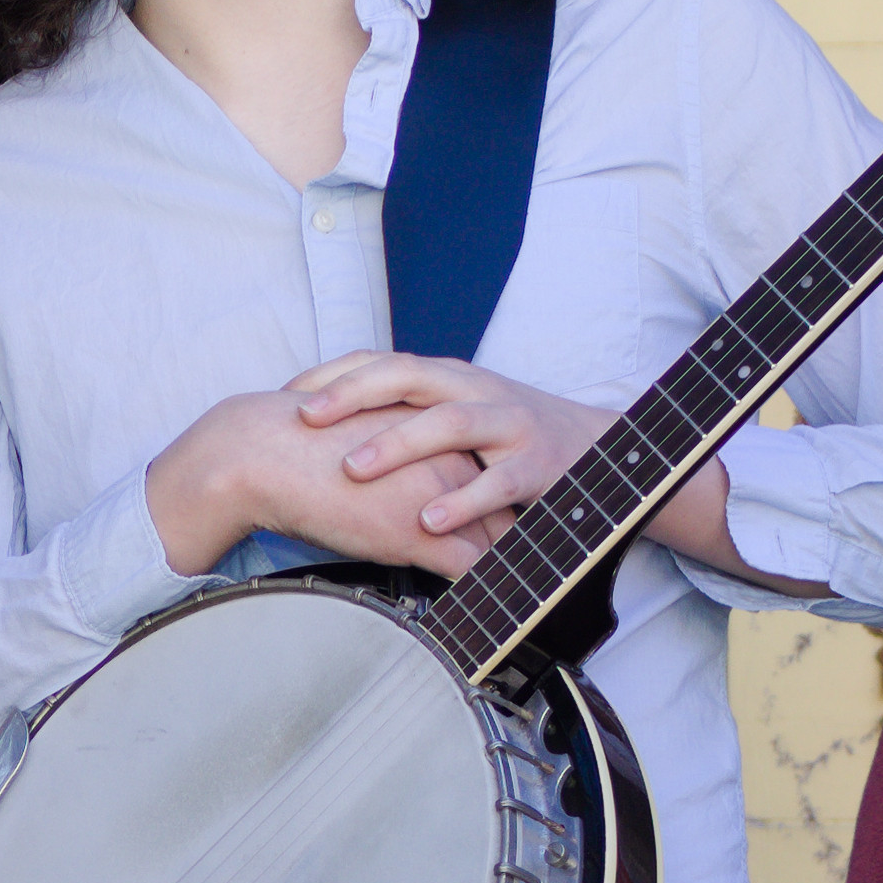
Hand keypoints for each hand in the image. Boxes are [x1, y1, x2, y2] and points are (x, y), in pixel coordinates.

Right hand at [140, 385, 486, 580]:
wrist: (265, 452)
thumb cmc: (299, 450)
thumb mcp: (362, 442)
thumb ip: (394, 462)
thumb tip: (393, 490)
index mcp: (435, 431)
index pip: (486, 474)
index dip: (496, 506)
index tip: (505, 528)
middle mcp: (448, 457)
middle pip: (503, 507)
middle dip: (514, 539)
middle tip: (527, 566)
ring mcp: (439, 495)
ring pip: (495, 540)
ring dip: (506, 569)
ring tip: (514, 594)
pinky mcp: (420, 533)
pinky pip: (470, 569)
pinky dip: (484, 591)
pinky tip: (485, 608)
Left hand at [295, 353, 617, 546]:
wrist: (596, 448)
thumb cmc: (506, 437)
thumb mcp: (453, 415)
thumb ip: (403, 417)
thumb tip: (327, 433)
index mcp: (447, 377)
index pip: (382, 362)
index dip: (333, 375)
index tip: (286, 397)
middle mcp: (473, 389)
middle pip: (408, 376)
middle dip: (352, 394)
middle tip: (304, 418)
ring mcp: (508, 422)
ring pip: (448, 423)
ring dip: (397, 445)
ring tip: (352, 471)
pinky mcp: (537, 464)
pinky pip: (495, 482)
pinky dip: (461, 501)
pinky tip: (428, 520)